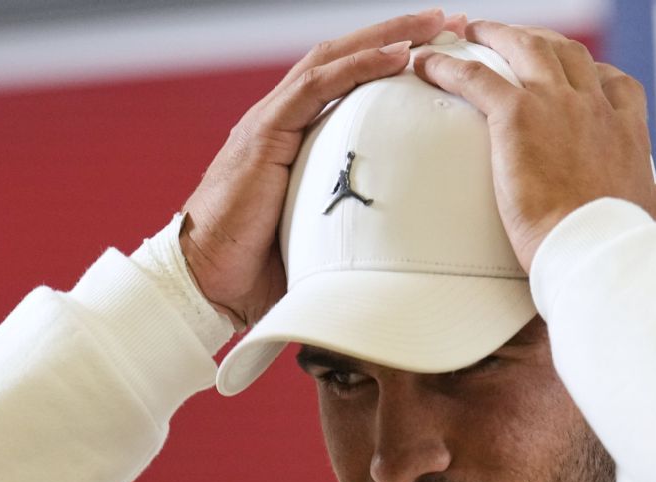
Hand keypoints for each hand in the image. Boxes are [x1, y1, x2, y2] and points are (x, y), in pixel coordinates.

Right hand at [181, 9, 464, 327]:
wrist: (205, 282)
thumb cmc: (257, 270)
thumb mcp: (320, 238)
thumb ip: (355, 224)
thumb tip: (405, 244)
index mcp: (293, 138)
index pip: (346, 81)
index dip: (390, 60)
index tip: (441, 52)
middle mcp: (282, 119)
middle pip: (345, 57)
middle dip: (399, 33)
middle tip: (450, 21)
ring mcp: (270, 121)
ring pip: (334, 58)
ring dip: (387, 36)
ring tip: (434, 23)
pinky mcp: (265, 133)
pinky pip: (316, 86)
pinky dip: (359, 65)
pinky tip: (399, 54)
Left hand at [414, 21, 655, 271]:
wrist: (594, 254)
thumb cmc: (622, 247)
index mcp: (628, 132)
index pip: (615, 84)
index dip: (593, 73)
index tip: (579, 73)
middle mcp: (596, 108)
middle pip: (568, 54)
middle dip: (541, 41)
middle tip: (516, 41)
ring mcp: (557, 106)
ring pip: (524, 49)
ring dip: (496, 35)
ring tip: (472, 32)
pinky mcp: (517, 117)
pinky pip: (475, 78)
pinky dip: (448, 66)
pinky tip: (427, 64)